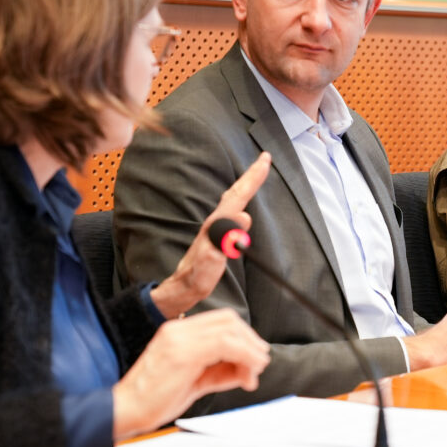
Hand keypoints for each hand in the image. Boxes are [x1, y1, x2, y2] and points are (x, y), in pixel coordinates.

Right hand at [111, 309, 270, 439]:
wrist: (125, 410)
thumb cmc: (154, 399)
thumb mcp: (194, 381)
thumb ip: (219, 372)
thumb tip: (246, 370)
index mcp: (178, 331)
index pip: (221, 320)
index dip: (244, 335)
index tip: (255, 355)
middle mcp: (178, 329)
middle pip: (228, 320)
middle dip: (251, 340)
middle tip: (260, 362)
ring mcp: (179, 338)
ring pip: (229, 330)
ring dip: (250, 350)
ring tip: (256, 370)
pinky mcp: (182, 354)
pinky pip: (224, 345)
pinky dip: (243, 357)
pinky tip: (247, 374)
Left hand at [150, 152, 270, 317]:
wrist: (181, 288)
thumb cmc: (195, 278)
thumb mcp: (209, 263)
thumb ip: (224, 241)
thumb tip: (243, 217)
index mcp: (215, 225)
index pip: (237, 197)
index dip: (252, 179)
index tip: (265, 161)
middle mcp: (215, 222)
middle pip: (236, 193)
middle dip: (251, 175)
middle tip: (265, 158)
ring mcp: (215, 228)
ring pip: (233, 200)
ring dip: (246, 185)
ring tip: (257, 173)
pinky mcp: (216, 235)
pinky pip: (232, 210)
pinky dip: (240, 199)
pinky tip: (241, 200)